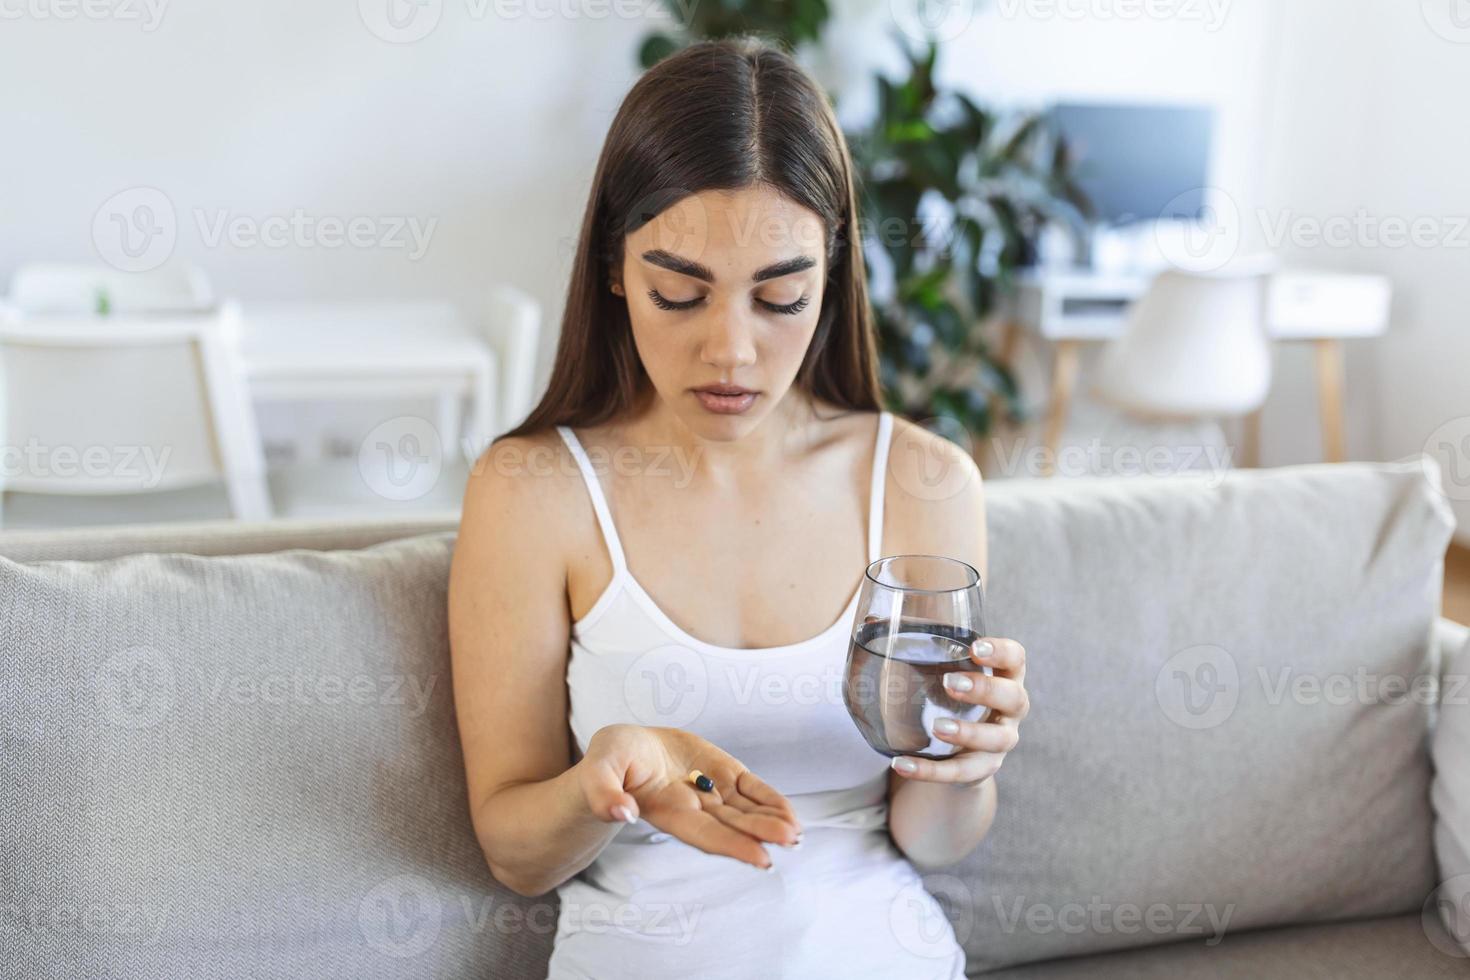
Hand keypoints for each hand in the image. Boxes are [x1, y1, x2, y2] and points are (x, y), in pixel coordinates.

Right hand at [578, 724, 802, 869]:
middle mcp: (695, 808)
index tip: (761, 858)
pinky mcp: (723, 772)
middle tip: (790, 839)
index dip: (732, 845)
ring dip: (771, 821)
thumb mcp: (598, 771)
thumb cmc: (607, 762)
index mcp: (668, 812)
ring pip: (746, 811)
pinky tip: (789, 814)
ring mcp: (712, 790)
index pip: (704, 834)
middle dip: (761, 833)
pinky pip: (751, 790)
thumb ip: (604, 793)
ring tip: (795, 831)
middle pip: (732, 826)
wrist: (626, 748)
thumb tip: (621, 813)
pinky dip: (770, 800)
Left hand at [890, 636, 1028, 787]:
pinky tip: (900, 764)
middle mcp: (1010, 710)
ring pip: (996, 740)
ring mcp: (1000, 742)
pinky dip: (929, 771)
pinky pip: (959, 774)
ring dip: (968, 732)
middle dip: (985, 689)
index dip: (1002, 652)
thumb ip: (916, 646)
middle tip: (949, 683)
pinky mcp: (980, 769)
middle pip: (1014, 698)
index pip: (1016, 659)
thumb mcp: (940, 670)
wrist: (954, 749)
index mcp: (1004, 676)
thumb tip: (870, 621)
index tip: (975, 648)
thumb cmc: (948, 694)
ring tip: (937, 727)